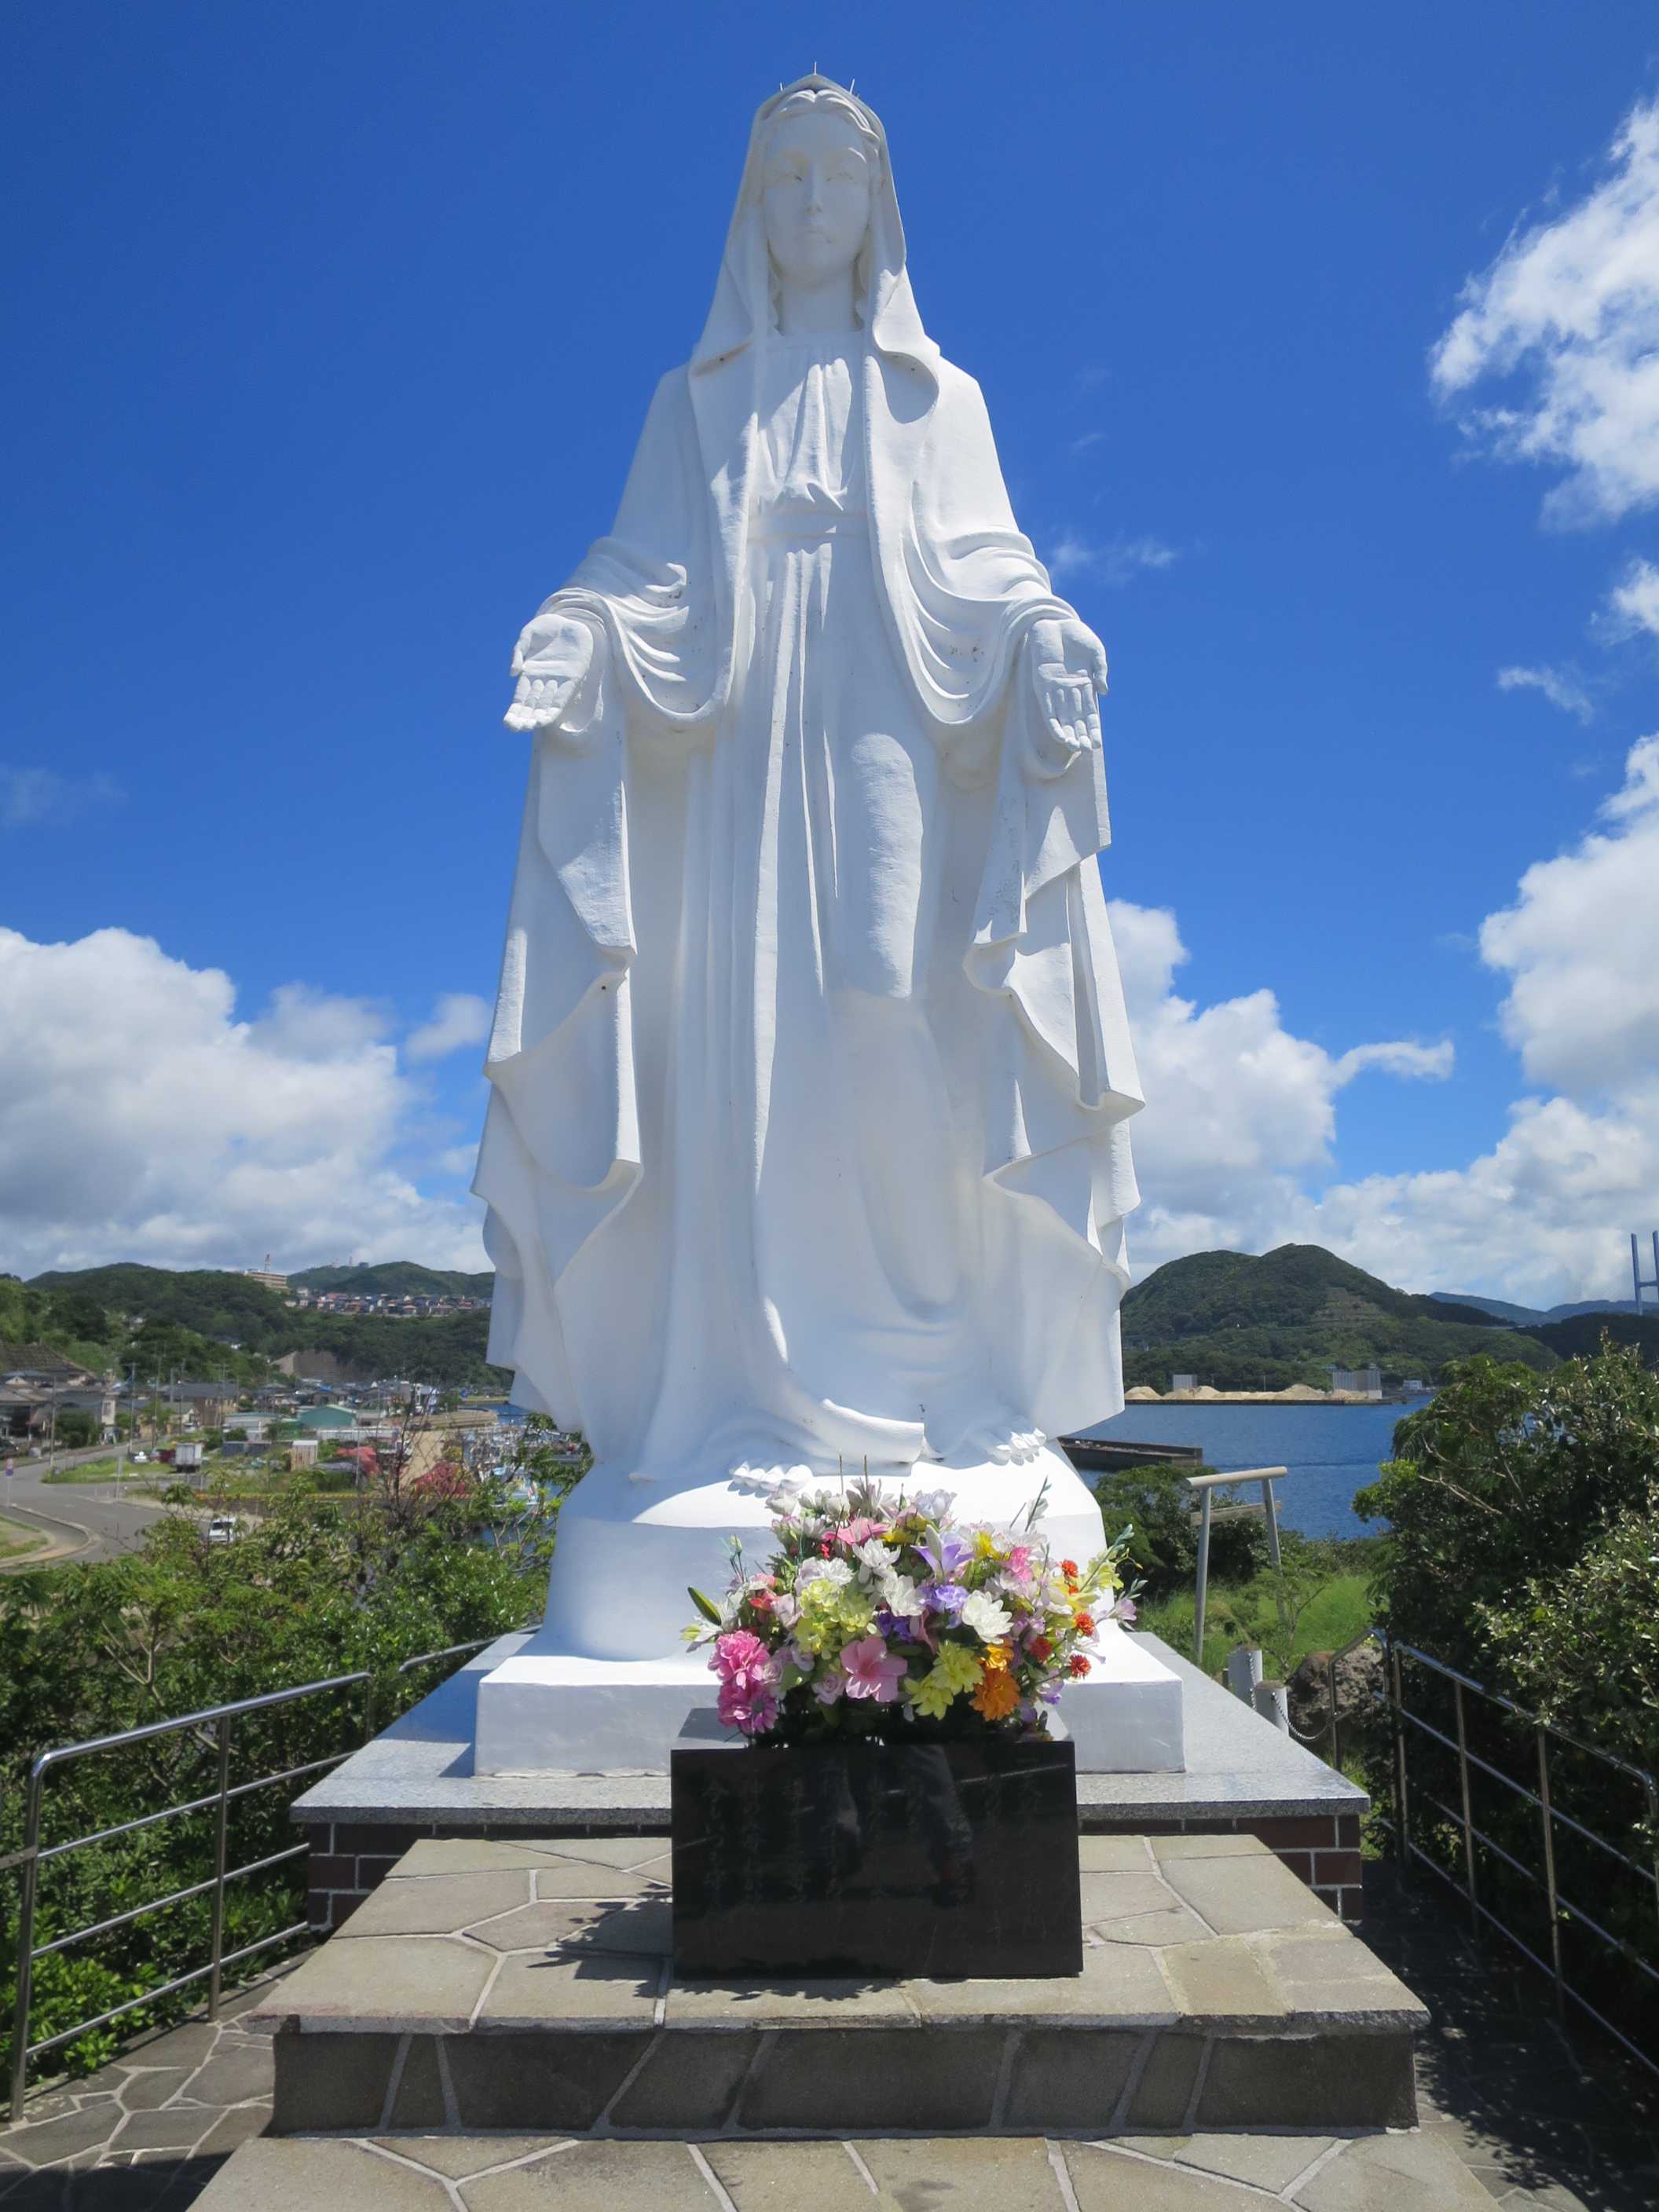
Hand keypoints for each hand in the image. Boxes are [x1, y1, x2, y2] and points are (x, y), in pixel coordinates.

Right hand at [504, 611, 599, 733]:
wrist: (568, 620)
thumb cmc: (545, 626)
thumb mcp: (527, 635)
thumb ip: (518, 652)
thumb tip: (513, 674)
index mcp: (529, 673)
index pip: (520, 698)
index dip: (514, 712)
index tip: (507, 724)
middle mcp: (542, 681)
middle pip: (531, 706)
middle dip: (525, 718)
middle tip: (518, 729)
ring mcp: (556, 681)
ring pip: (545, 706)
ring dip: (539, 717)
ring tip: (531, 726)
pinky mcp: (571, 679)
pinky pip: (561, 698)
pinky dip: (554, 708)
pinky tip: (546, 719)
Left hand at [1029, 615, 1107, 757]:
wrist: (1056, 621)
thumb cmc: (1077, 635)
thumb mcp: (1095, 651)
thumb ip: (1100, 670)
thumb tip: (1103, 692)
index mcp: (1084, 685)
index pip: (1089, 713)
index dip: (1093, 729)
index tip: (1098, 743)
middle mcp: (1069, 691)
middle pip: (1076, 720)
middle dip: (1081, 735)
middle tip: (1086, 750)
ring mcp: (1055, 690)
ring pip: (1062, 718)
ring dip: (1067, 733)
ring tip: (1073, 746)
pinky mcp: (1041, 685)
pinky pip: (1047, 709)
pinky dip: (1053, 722)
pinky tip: (1059, 735)